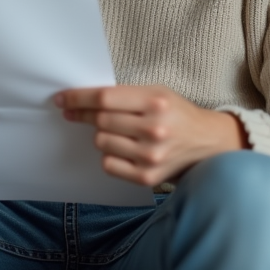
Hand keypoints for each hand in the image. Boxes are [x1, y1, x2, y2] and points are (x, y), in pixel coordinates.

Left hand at [54, 85, 246, 186]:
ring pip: (101, 142)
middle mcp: (155, 128)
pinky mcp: (147, 176)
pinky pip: (108, 165)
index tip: (62, 99)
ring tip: (118, 132)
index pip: (105, 99)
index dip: (78, 98)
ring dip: (102, 136)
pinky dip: (110, 156)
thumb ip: (124, 95)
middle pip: (100, 120)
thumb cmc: (176, 113)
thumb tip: (81, 101)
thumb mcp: (156, 93)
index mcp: (156, 101)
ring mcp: (151, 155)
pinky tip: (123, 149)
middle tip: (78, 113)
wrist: (207, 143)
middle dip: (84, 115)